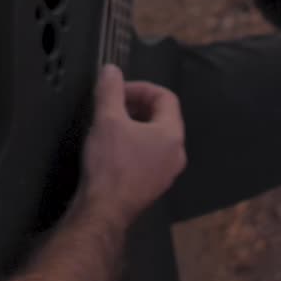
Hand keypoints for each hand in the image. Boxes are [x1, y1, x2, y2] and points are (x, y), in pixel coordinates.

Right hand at [81, 64, 186, 224]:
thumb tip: (111, 70)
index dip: (141, 88)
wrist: (104, 211)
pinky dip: (134, 145)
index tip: (118, 90)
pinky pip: (149, 156)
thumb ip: (110, 90)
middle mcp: (176, 154)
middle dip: (137, 106)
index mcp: (172, 134)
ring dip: (135, 125)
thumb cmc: (110, 164)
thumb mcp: (107, 119)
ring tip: (111, 125)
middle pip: (163, 117)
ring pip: (155, 138)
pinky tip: (112, 149)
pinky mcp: (153, 186)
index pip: (166, 97)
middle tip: (113, 105)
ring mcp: (166, 173)